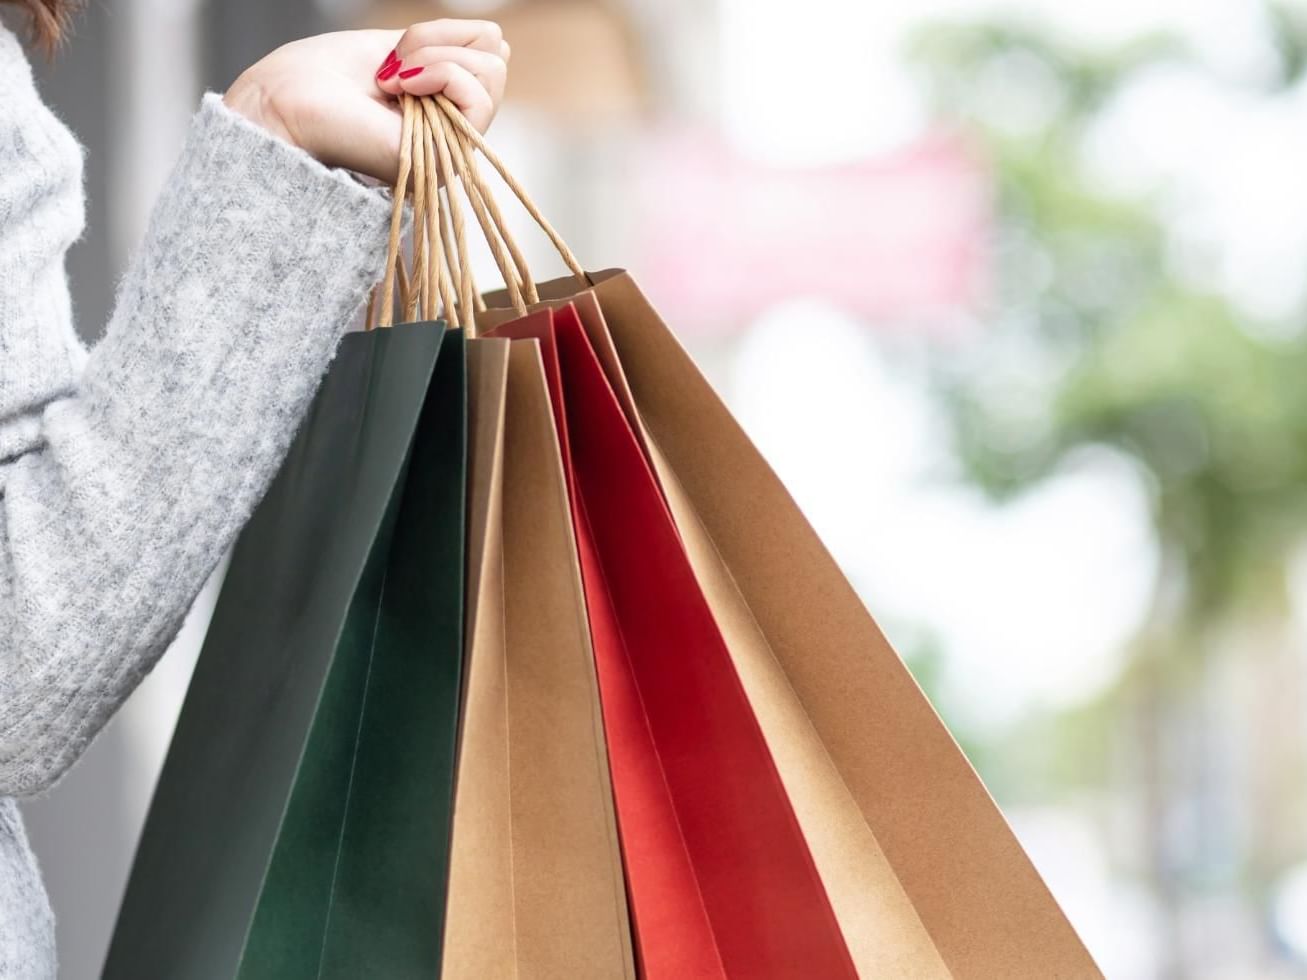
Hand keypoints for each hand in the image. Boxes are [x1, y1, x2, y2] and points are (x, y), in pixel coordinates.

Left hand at [223, 20, 508, 183]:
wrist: (285, 106)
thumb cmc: (320, 78)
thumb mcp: (398, 48)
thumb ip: (447, 49)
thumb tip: (499, 42)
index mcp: (440, 106)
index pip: (488, 53)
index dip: (447, 33)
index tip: (394, 53)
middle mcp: (452, 132)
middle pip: (497, 61)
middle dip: (441, 41)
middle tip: (392, 65)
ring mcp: (452, 148)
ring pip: (493, 74)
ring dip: (435, 57)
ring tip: (392, 78)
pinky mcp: (447, 160)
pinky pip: (478, 97)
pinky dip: (440, 74)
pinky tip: (399, 87)